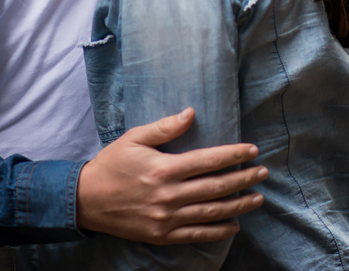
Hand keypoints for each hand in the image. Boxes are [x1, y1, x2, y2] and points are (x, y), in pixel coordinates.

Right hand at [76, 107, 266, 242]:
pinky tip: (234, 225)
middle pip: (215, 187)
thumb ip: (164, 127)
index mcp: (164, 169)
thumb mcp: (134, 138)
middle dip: (243, 179)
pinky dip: (218, 231)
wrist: (86, 200)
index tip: (252, 150)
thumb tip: (191, 113)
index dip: (233, 155)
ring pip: (211, 213)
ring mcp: (166, 218)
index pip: (208, 160)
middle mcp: (168, 195)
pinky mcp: (162, 235)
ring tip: (257, 198)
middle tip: (263, 173)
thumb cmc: (111, 164)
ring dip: (238, 205)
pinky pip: (196, 235)